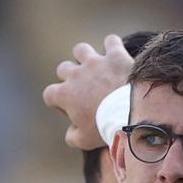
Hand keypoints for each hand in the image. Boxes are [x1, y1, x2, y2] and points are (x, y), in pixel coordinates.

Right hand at [42, 34, 133, 149]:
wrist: (132, 114)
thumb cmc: (105, 128)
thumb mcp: (84, 141)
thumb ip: (72, 137)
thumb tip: (71, 133)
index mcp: (64, 94)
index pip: (50, 94)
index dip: (60, 103)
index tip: (75, 110)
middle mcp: (75, 74)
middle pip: (64, 69)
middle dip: (72, 78)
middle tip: (88, 91)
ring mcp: (95, 63)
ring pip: (81, 50)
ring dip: (86, 57)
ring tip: (97, 68)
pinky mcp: (115, 56)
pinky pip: (111, 41)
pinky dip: (113, 46)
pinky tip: (118, 55)